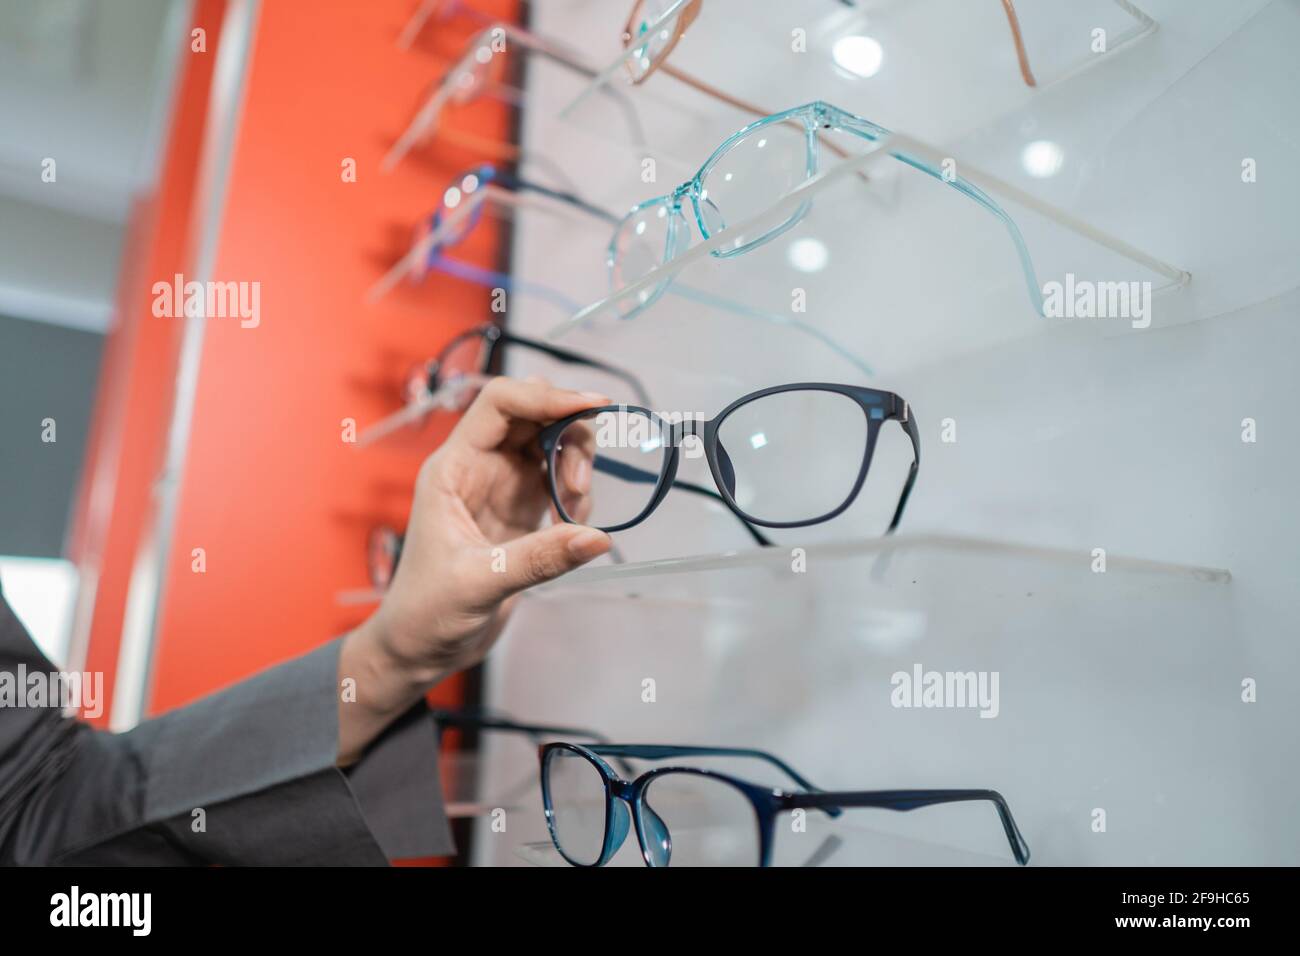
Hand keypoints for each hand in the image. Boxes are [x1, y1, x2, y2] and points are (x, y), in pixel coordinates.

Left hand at [338, 377, 610, 762]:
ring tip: (574, 513)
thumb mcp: (479, 585)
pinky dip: (577, 496)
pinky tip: (572, 529)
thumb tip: (598, 538)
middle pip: (535, 415)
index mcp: (453, 467)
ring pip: (553, 445)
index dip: (545, 395)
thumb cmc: (425, 613)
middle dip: (570, 436)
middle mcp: (478, 467)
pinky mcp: (522, 512)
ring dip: (577, 467)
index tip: (590, 406)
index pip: (501, 403)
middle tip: (579, 487)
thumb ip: (539, 559)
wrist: (418, 649)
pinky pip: (560, 482)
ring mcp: (502, 488)